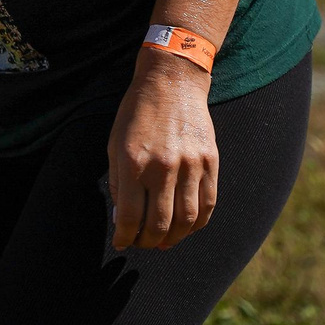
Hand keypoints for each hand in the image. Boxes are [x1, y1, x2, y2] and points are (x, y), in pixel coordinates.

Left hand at [106, 52, 218, 250]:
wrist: (172, 81)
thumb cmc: (137, 113)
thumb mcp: (114, 144)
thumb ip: (116, 183)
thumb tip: (122, 219)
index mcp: (133, 162)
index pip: (130, 216)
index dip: (125, 237)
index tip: (122, 242)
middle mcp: (163, 166)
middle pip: (159, 224)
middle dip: (148, 242)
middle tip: (143, 243)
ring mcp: (190, 165)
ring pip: (186, 220)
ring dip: (174, 238)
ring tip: (164, 241)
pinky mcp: (210, 162)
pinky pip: (208, 204)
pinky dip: (197, 224)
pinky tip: (186, 227)